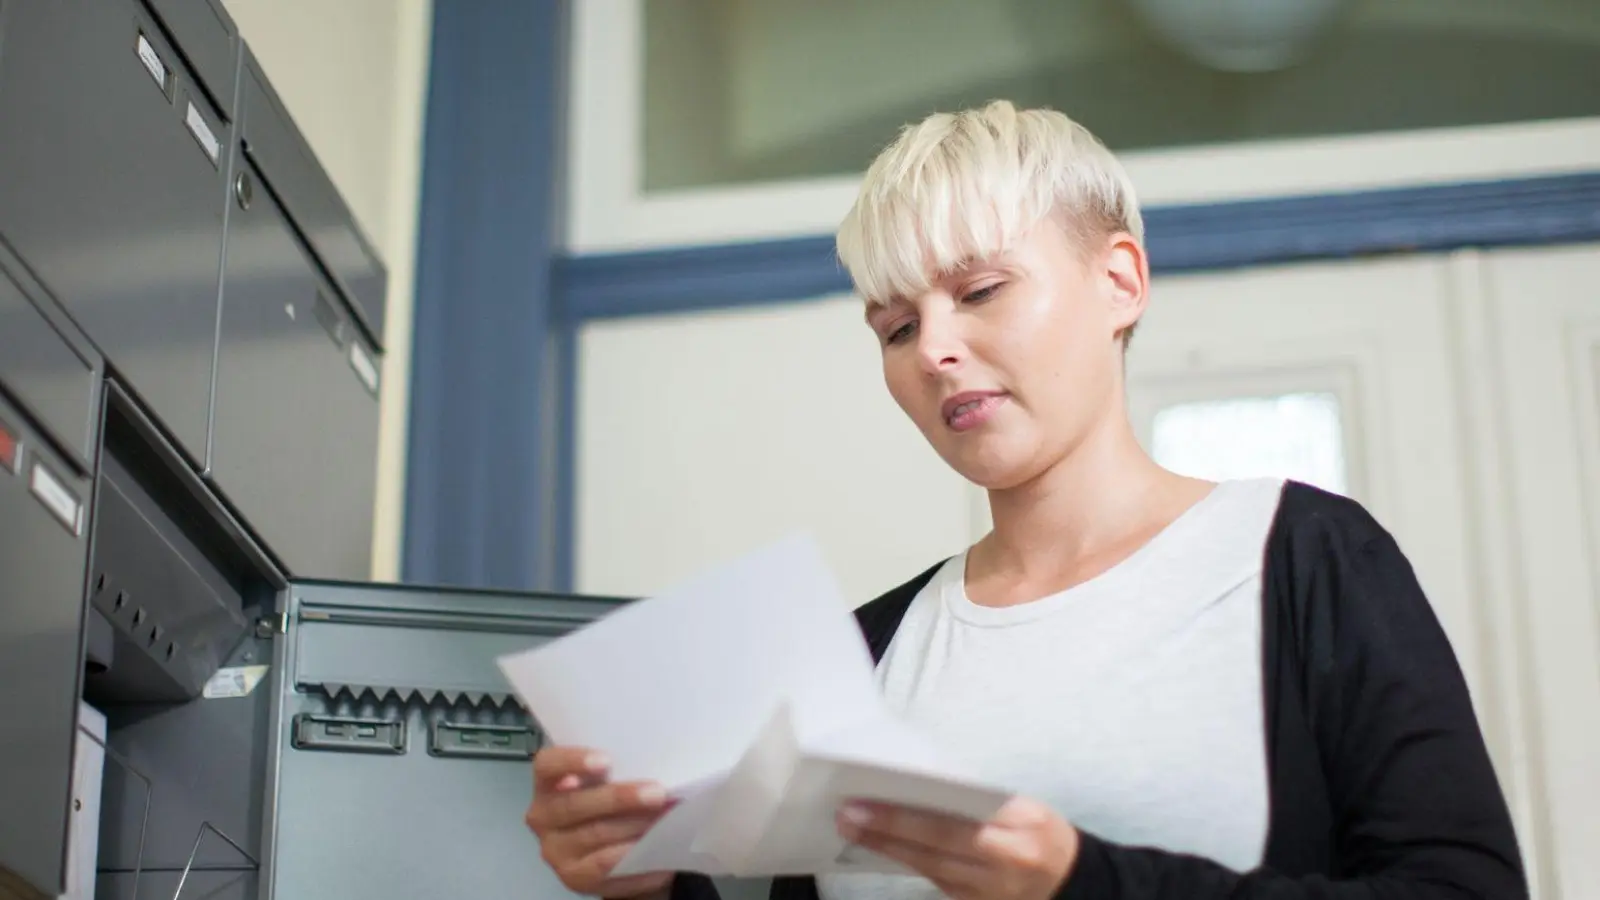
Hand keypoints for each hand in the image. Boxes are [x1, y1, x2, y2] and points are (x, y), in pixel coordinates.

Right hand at [525, 745, 676, 898]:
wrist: (615, 850)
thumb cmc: (613, 804)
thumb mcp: (610, 782)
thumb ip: (620, 772)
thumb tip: (657, 767)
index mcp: (548, 782)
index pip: (547, 764)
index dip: (572, 761)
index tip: (606, 761)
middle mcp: (543, 816)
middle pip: (575, 804)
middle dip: (619, 798)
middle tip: (656, 793)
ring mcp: (555, 850)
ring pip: (595, 834)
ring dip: (634, 825)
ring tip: (664, 817)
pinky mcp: (574, 877)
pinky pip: (606, 865)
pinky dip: (634, 853)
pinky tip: (657, 846)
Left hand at [836, 796, 1080, 899]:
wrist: (1072, 880)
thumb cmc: (1040, 830)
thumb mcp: (1022, 806)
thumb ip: (978, 799)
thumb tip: (920, 785)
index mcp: (1019, 826)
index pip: (953, 821)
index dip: (907, 815)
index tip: (869, 800)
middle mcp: (1005, 862)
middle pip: (936, 848)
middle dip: (887, 831)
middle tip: (847, 815)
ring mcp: (990, 891)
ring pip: (930, 869)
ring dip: (888, 849)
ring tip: (853, 830)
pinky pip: (937, 882)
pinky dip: (909, 863)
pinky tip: (883, 848)